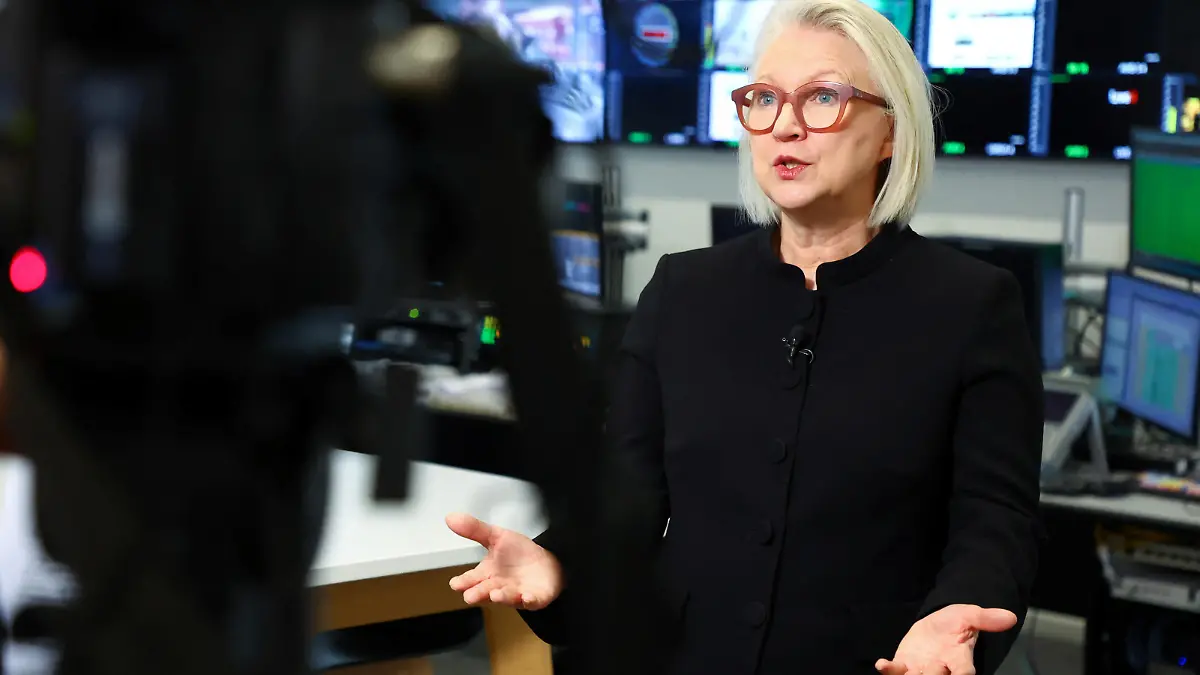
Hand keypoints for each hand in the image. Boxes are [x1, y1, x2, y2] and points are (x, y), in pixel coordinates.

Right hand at [445, 512, 562, 609]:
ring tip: (495, 594)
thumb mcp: (496, 536)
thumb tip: (450, 517)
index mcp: (487, 573)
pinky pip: (531, 601)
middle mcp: (498, 586)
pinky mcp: (534, 598)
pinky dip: (529, 600)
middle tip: (470, 596)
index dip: (463, 582)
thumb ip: (474, 529)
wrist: (546, 562)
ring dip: (501, 597)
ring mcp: (515, 594)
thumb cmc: (518, 554)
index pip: (471, 579)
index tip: (456, 584)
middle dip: (478, 594)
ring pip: (506, 597)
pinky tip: (526, 597)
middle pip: (485, 592)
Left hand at [875, 604, 1017, 674]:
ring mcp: (920, 670)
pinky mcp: (904, 665)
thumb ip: (986, 618)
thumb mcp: (970, 615)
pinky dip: (889, 670)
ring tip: (905, 671)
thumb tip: (1011, 617)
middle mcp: (941, 670)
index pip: (964, 674)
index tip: (962, 674)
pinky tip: (883, 664)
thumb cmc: (956, 623)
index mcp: (960, 662)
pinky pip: (896, 671)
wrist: (936, 625)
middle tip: (934, 666)